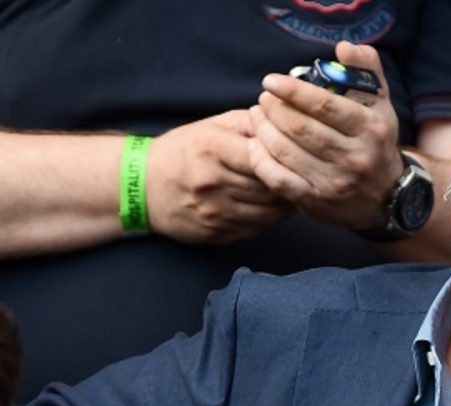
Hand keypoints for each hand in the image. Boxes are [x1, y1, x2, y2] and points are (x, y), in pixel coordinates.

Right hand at [147, 110, 295, 243]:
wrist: (142, 188)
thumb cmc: (183, 152)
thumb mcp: (211, 126)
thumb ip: (250, 123)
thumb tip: (285, 121)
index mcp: (212, 149)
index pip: (265, 156)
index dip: (286, 157)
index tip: (296, 156)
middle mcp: (212, 181)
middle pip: (271, 187)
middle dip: (290, 182)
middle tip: (301, 176)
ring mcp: (214, 211)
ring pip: (269, 212)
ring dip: (285, 204)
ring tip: (289, 192)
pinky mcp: (216, 233)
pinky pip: (257, 229)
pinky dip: (270, 220)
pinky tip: (270, 208)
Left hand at [248, 41, 403, 231]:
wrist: (387, 197)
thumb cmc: (376, 142)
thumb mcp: (381, 103)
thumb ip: (365, 69)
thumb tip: (343, 48)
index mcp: (371, 129)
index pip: (324, 106)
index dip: (292, 90)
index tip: (272, 81)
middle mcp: (355, 157)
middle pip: (300, 128)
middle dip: (274, 109)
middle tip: (264, 99)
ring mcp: (335, 182)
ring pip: (286, 152)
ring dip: (263, 130)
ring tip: (257, 116)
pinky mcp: (317, 202)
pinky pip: (280, 180)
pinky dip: (261, 161)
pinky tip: (256, 145)